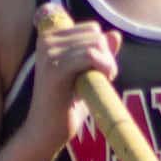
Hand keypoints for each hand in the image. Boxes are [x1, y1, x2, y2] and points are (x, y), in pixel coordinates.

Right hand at [23, 4, 121, 153]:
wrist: (45, 132)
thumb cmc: (67, 106)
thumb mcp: (86, 74)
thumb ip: (99, 53)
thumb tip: (114, 34)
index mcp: (50, 38)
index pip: (91, 28)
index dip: (102, 49)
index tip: (96, 71)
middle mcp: (46, 41)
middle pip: (96, 34)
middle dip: (106, 57)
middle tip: (98, 80)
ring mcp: (48, 53)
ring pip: (96, 44)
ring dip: (106, 65)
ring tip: (95, 84)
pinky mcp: (55, 69)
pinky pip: (90, 55)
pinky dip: (102, 68)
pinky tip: (98, 82)